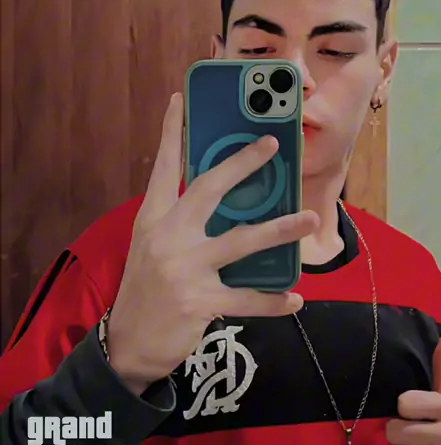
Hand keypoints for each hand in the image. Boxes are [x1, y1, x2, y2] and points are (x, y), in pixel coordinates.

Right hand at [107, 93, 317, 395]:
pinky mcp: (199, 302)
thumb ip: (181, 221)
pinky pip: (246, 299)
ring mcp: (183, 270)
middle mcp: (167, 238)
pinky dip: (273, 301)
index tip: (179, 99)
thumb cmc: (147, 289)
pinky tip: (294, 298)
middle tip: (271, 144)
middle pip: (208, 190)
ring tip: (310, 219)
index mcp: (153, 219)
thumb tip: (226, 197)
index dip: (171, 132)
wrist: (128, 345)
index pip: (162, 167)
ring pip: (240, 241)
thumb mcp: (154, 247)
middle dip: (242, 164)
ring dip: (280, 230)